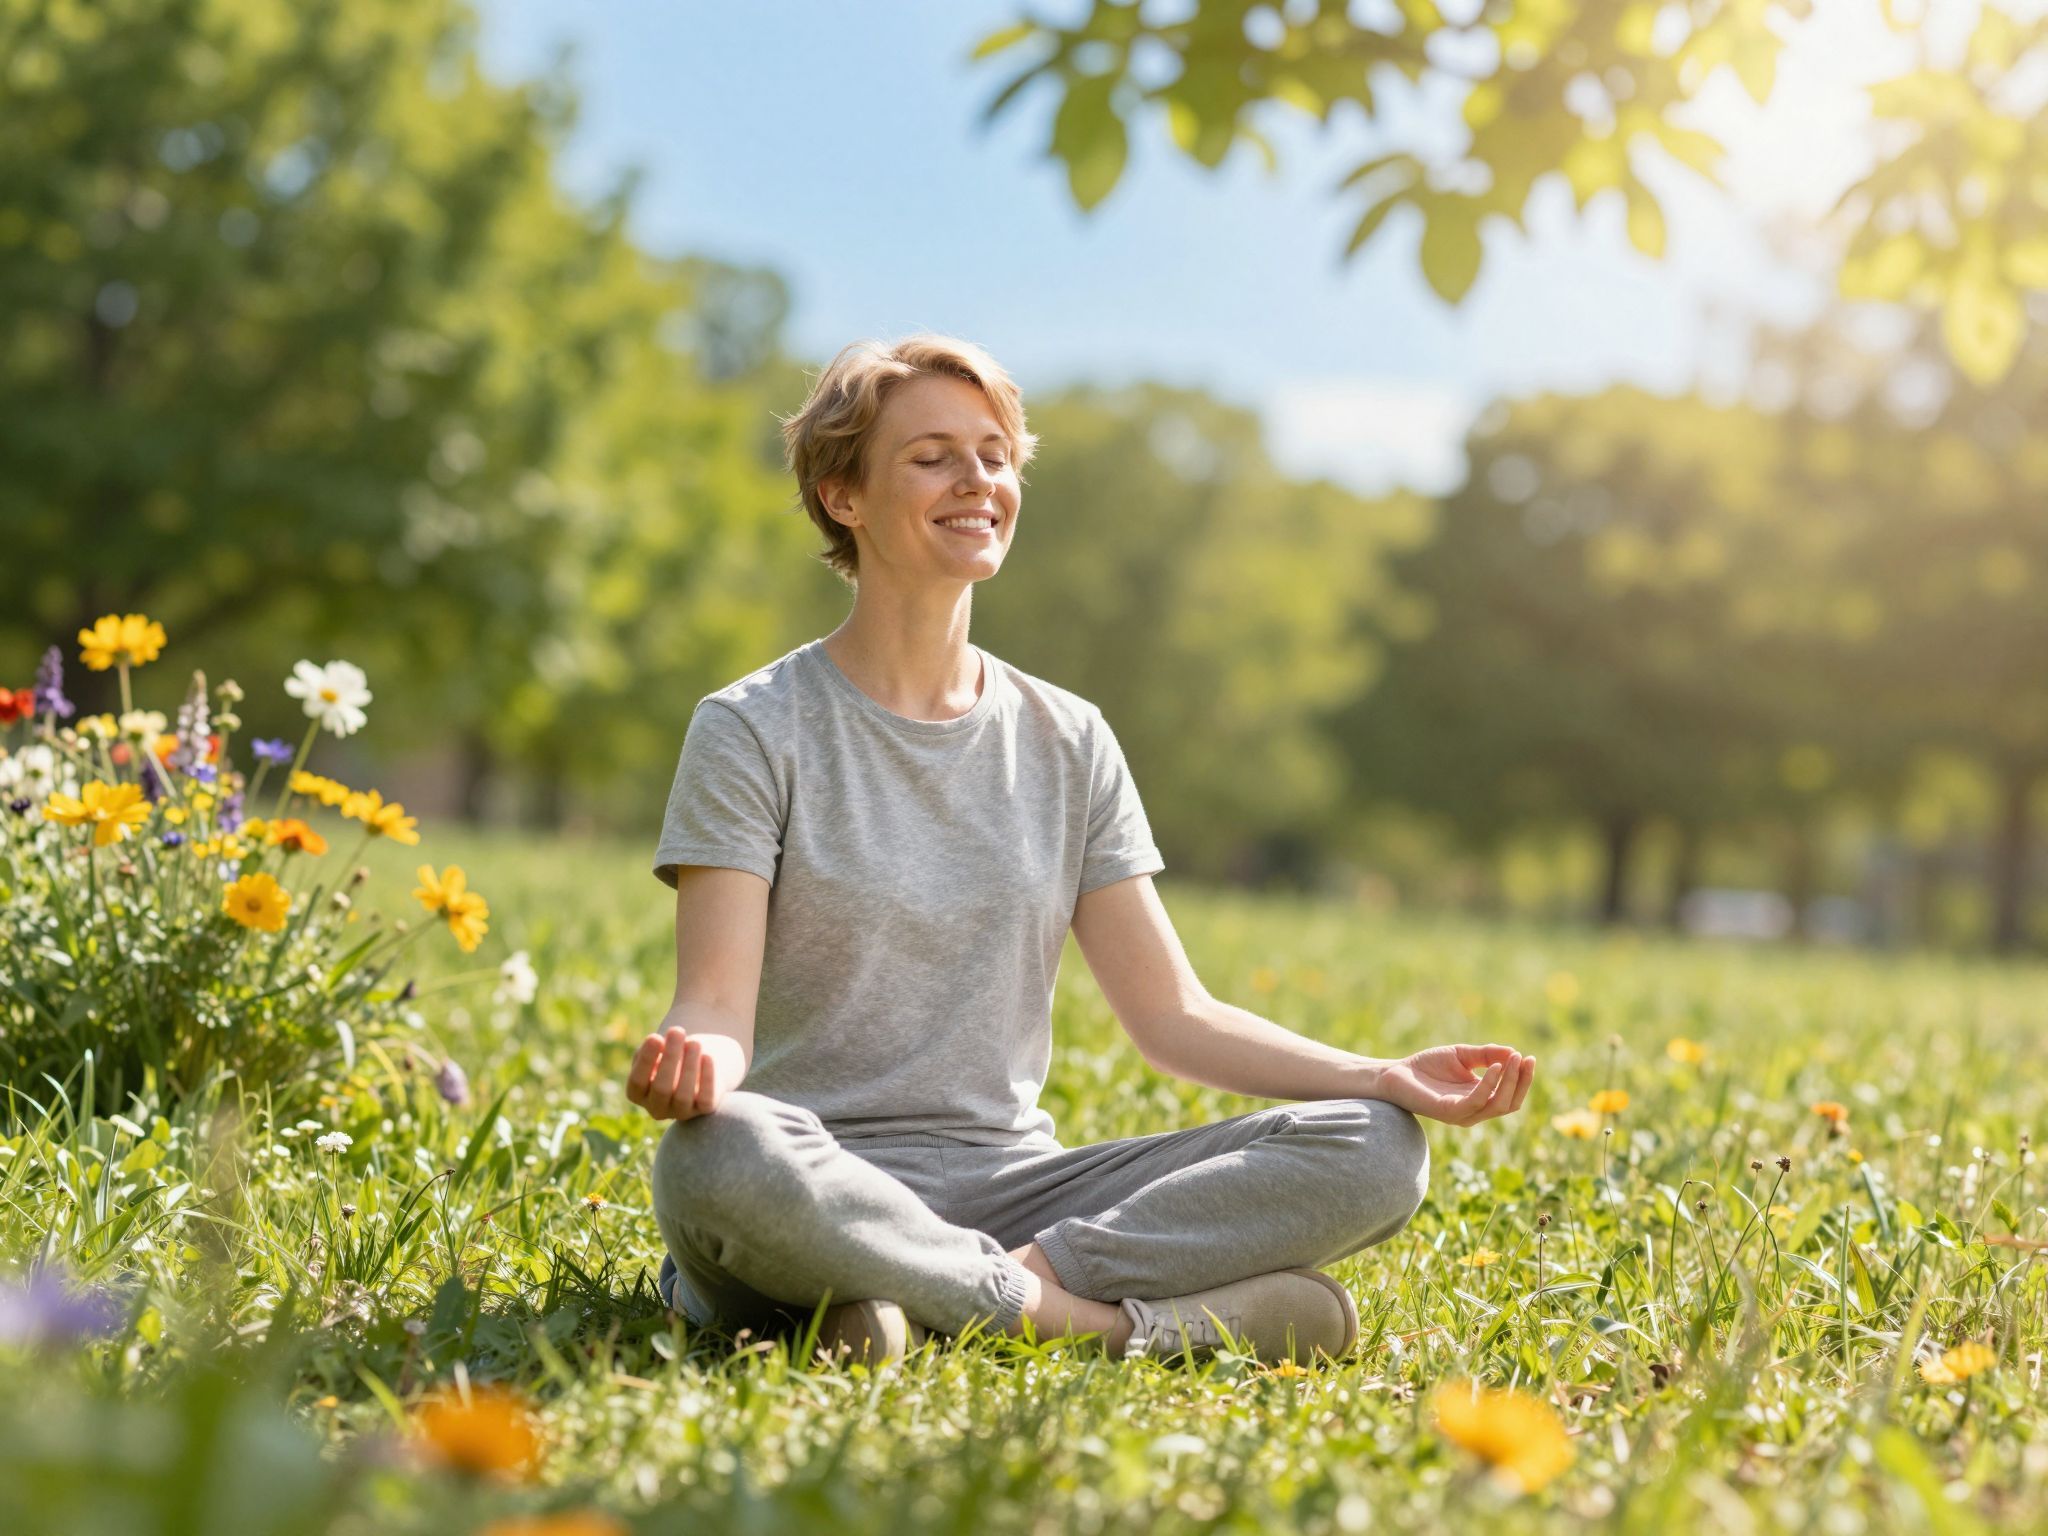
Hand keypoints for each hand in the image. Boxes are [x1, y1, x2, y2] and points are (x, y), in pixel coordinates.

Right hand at [626, 1025, 727, 1121]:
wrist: (701, 1061)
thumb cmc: (671, 1053)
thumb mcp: (657, 1049)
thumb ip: (653, 1048)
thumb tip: (661, 1043)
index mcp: (638, 1094)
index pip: (637, 1082)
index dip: (646, 1060)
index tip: (655, 1037)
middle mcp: (657, 1108)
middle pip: (661, 1089)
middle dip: (670, 1059)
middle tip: (677, 1032)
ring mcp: (681, 1112)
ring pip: (683, 1096)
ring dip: (689, 1067)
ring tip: (694, 1042)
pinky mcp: (704, 1109)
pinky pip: (705, 1099)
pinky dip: (707, 1078)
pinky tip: (707, 1056)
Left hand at [1369, 1043, 1534, 1126]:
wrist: (1396, 1072)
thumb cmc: (1428, 1066)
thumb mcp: (1462, 1055)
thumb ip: (1486, 1054)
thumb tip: (1513, 1052)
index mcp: (1480, 1098)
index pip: (1511, 1095)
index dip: (1523, 1079)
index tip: (1529, 1057)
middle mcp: (1474, 1110)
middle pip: (1510, 1103)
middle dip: (1521, 1081)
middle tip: (1525, 1059)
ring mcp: (1463, 1114)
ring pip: (1497, 1105)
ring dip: (1509, 1081)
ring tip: (1512, 1059)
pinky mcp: (1449, 1112)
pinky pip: (1477, 1101)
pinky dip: (1489, 1084)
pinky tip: (1494, 1067)